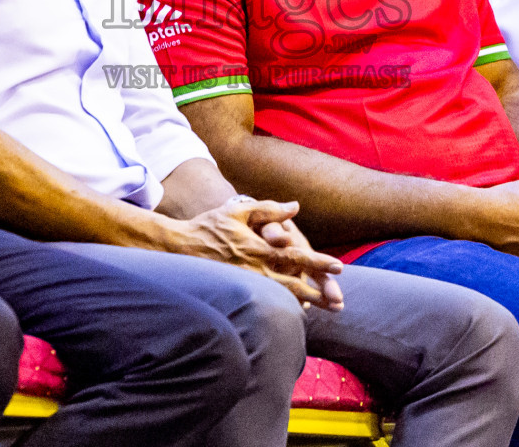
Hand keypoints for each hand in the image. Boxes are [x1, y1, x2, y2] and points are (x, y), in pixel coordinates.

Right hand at [172, 198, 344, 309]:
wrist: (179, 247)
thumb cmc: (210, 225)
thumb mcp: (239, 210)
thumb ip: (269, 209)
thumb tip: (296, 206)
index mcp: (259, 248)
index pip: (295, 257)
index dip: (318, 263)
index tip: (338, 268)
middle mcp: (255, 269)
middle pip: (293, 285)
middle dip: (318, 293)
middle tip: (339, 302)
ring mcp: (246, 284)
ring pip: (281, 298)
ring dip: (305, 303)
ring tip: (324, 310)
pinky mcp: (237, 293)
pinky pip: (264, 303)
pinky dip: (281, 307)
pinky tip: (295, 311)